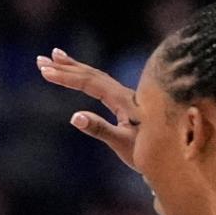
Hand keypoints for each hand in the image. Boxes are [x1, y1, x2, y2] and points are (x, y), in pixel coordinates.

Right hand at [37, 48, 139, 167]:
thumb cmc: (149, 153)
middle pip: (91, 74)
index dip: (67, 77)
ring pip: (96, 76)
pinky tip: (78, 76)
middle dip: (65, 67)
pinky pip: (102, 84)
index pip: (89, 83)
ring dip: (74, 67)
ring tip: (54, 57)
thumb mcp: (123, 144)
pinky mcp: (126, 103)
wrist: (174, 157)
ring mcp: (126, 97)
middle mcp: (124, 94)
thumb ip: (100, 129)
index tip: (46, 72)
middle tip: (40, 60)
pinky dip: (86, 77)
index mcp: (123, 100)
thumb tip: (74, 116)